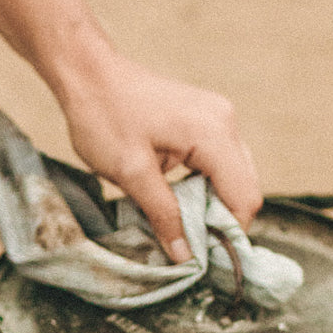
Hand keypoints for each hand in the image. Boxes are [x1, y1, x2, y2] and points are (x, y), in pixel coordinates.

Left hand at [57, 52, 261, 262]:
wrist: (88, 74)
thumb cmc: (104, 118)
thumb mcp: (132, 174)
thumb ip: (164, 215)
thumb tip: (185, 256)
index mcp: (213, 133)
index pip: (244, 197)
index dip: (229, 233)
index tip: (204, 257)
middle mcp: (225, 122)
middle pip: (244, 187)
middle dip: (222, 221)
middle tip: (191, 245)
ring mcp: (218, 118)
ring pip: (234, 177)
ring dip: (213, 204)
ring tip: (182, 225)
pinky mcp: (205, 120)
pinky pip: (219, 163)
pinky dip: (205, 187)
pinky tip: (181, 201)